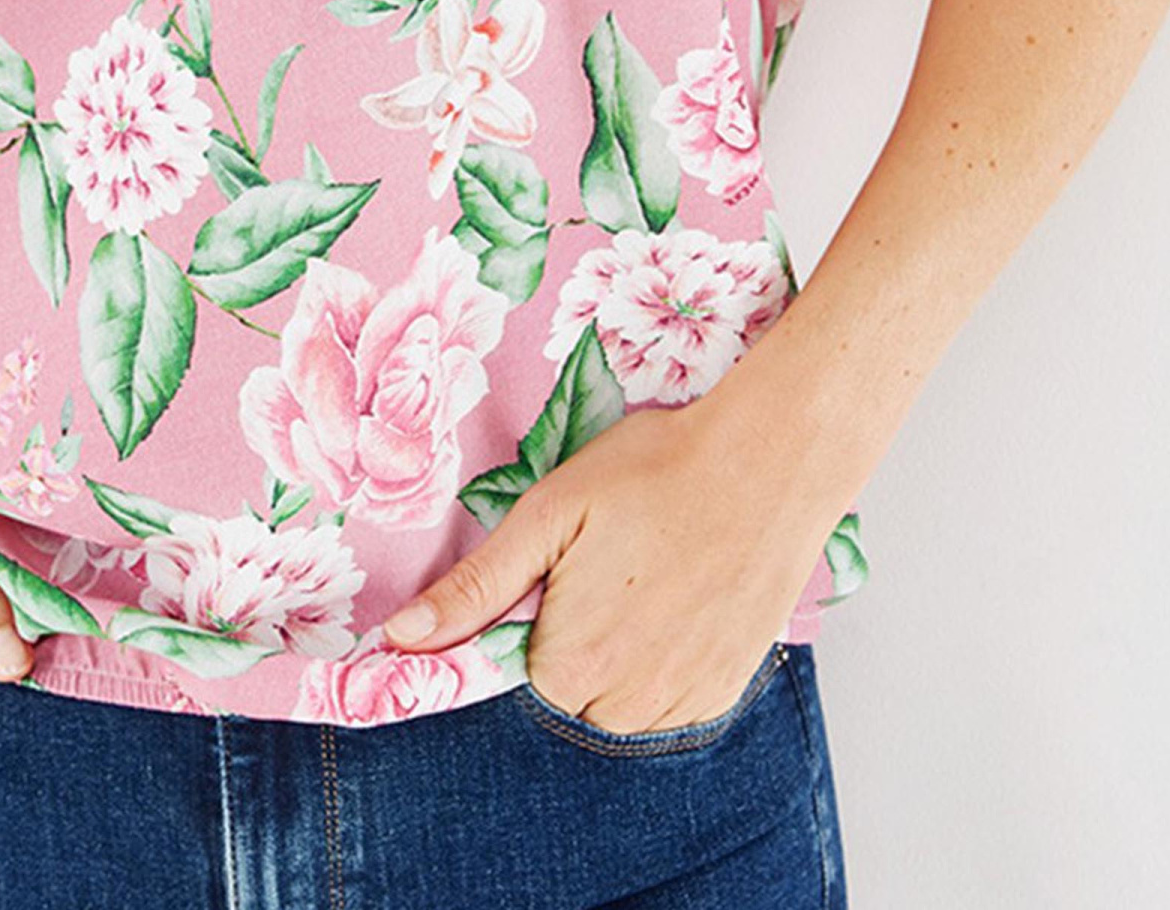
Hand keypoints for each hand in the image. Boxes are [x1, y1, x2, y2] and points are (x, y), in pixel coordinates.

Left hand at [381, 398, 836, 733]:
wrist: (768, 464)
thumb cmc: (653, 473)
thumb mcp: (548, 514)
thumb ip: (476, 588)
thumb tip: (402, 640)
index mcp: (572, 665)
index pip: (518, 666)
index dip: (535, 608)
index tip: (567, 563)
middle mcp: (629, 705)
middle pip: (569, 686)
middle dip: (575, 632)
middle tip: (609, 557)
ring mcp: (685, 702)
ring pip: (621, 698)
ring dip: (620, 652)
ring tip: (647, 571)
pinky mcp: (727, 690)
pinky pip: (672, 696)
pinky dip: (668, 657)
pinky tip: (682, 593)